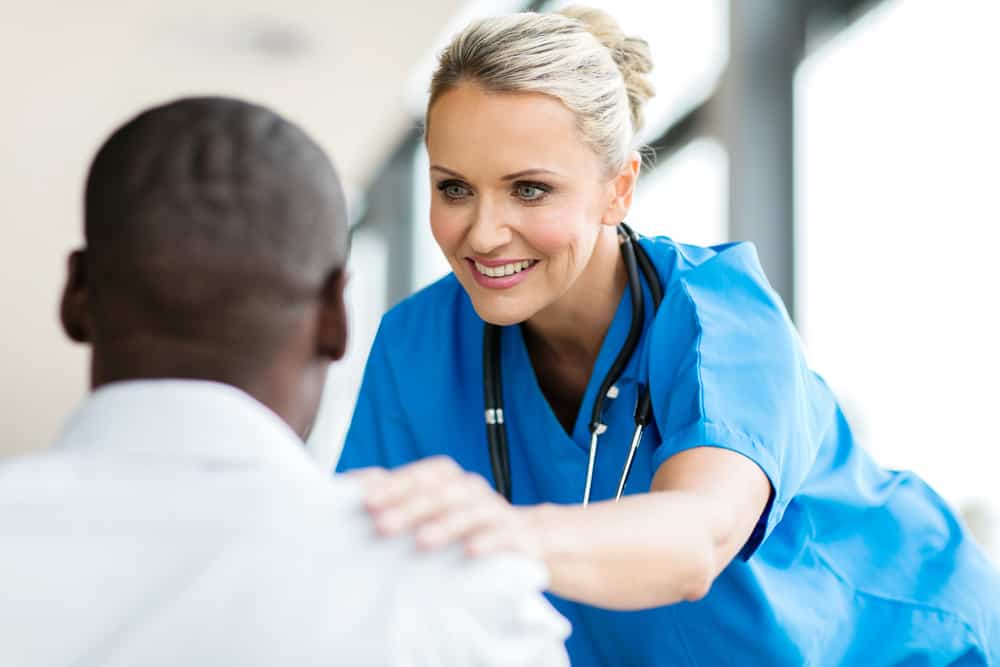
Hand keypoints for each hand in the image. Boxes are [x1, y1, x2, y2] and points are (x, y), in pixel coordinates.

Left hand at [348, 456, 540, 558]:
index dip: (392, 484)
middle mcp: (470, 489)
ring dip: (445, 525)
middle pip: (440, 491)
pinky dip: (487, 541)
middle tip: (381, 524)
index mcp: (447, 480)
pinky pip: (504, 535)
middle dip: (409, 506)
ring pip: (470, 511)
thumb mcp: (427, 512)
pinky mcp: (517, 536)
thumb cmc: (460, 527)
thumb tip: (347, 486)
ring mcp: (495, 510)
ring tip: (422, 542)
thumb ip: (394, 498)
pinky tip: (470, 552)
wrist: (523, 539)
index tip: (362, 498)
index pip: (418, 475)